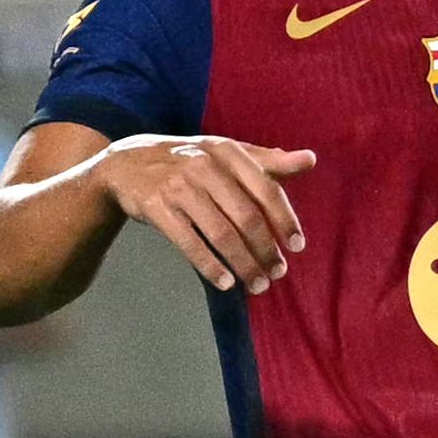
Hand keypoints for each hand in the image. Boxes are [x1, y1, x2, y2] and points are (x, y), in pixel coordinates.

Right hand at [91, 134, 314, 292]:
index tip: (297, 247)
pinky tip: (226, 282)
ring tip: (258, 284)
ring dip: (243, 264)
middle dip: (265, 250)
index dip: (285, 220)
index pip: (266, 189)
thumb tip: (310, 160)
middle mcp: (205, 166)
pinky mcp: (157, 207)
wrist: (127, 162)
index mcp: (228, 152)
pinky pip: (189, 243)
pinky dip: (210, 265)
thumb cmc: (189, 160)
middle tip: (277, 273)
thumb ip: (268, 161)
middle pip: (246, 217)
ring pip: (221, 234)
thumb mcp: (226, 153)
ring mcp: (179, 187)